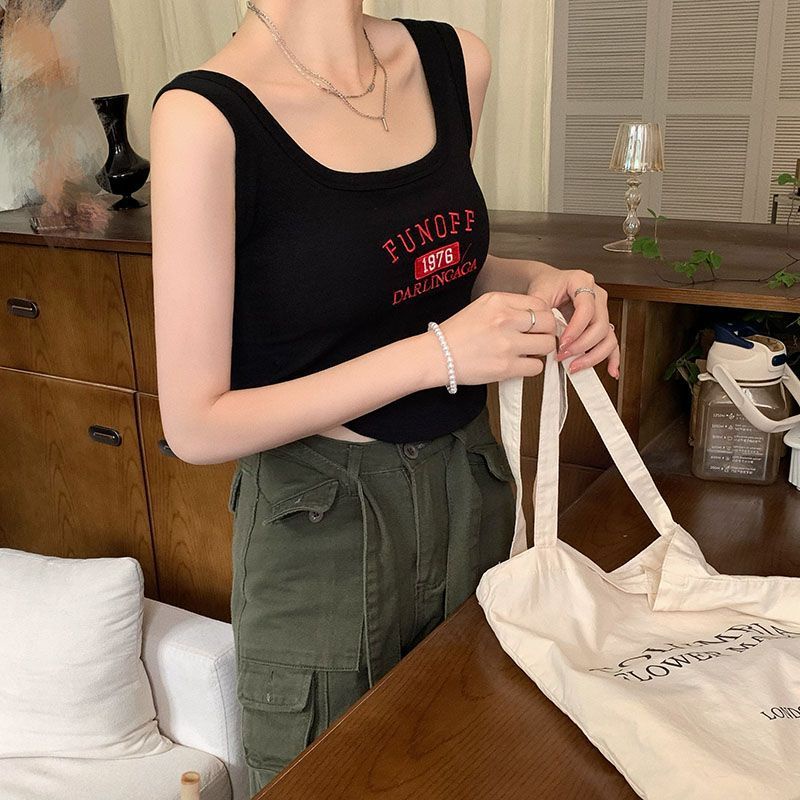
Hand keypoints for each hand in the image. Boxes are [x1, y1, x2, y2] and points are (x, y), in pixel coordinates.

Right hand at [436, 293, 556, 385]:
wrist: (436, 355)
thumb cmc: (456, 333)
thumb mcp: (482, 307)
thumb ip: (509, 308)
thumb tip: (536, 317)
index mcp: (499, 301)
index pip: (540, 304)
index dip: (543, 315)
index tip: (537, 324)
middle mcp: (505, 319)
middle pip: (549, 322)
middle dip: (546, 331)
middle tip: (537, 338)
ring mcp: (507, 343)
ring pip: (547, 344)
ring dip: (541, 350)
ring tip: (528, 351)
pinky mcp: (506, 367)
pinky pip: (536, 367)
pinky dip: (531, 367)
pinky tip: (519, 364)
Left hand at [525, 265, 619, 378]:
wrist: (549, 282)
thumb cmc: (546, 285)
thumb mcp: (538, 293)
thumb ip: (540, 311)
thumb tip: (543, 334)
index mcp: (582, 282)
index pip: (586, 309)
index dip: (576, 329)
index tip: (562, 343)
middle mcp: (597, 296)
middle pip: (600, 325)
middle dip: (582, 345)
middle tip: (563, 356)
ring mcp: (602, 310)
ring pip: (608, 336)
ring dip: (593, 355)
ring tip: (575, 366)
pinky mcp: (602, 324)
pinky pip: (611, 342)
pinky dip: (612, 357)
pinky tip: (611, 371)